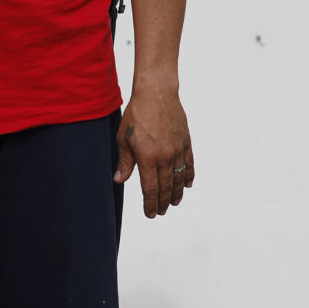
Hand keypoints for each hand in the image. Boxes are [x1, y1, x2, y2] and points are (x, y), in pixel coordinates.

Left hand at [114, 88, 194, 217]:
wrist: (157, 93)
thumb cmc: (137, 114)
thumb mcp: (124, 139)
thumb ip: (124, 162)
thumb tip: (119, 180)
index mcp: (148, 158)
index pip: (150, 189)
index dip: (150, 204)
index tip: (150, 214)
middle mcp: (165, 157)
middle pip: (165, 187)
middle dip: (162, 202)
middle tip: (160, 212)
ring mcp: (178, 150)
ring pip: (179, 179)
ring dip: (176, 193)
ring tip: (173, 203)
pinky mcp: (186, 142)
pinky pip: (189, 164)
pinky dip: (189, 176)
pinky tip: (187, 185)